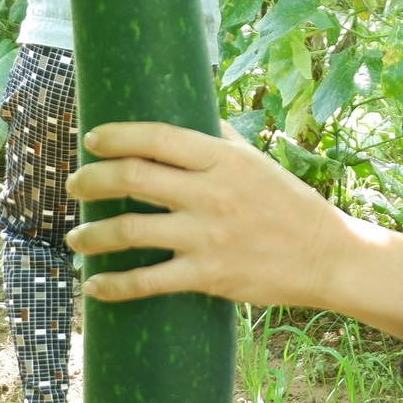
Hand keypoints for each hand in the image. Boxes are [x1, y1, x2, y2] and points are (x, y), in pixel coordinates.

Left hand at [65, 121, 402, 343]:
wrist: (327, 257)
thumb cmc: (291, 206)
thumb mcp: (259, 161)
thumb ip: (222, 139)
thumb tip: (190, 116)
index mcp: (223, 159)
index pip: (156, 137)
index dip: (116, 136)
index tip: (92, 139)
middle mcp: (211, 193)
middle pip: (131, 177)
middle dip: (90, 180)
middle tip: (74, 185)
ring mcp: (207, 236)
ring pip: (128, 231)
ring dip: (91, 235)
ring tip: (75, 238)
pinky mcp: (209, 275)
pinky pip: (148, 281)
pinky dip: (113, 285)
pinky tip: (94, 286)